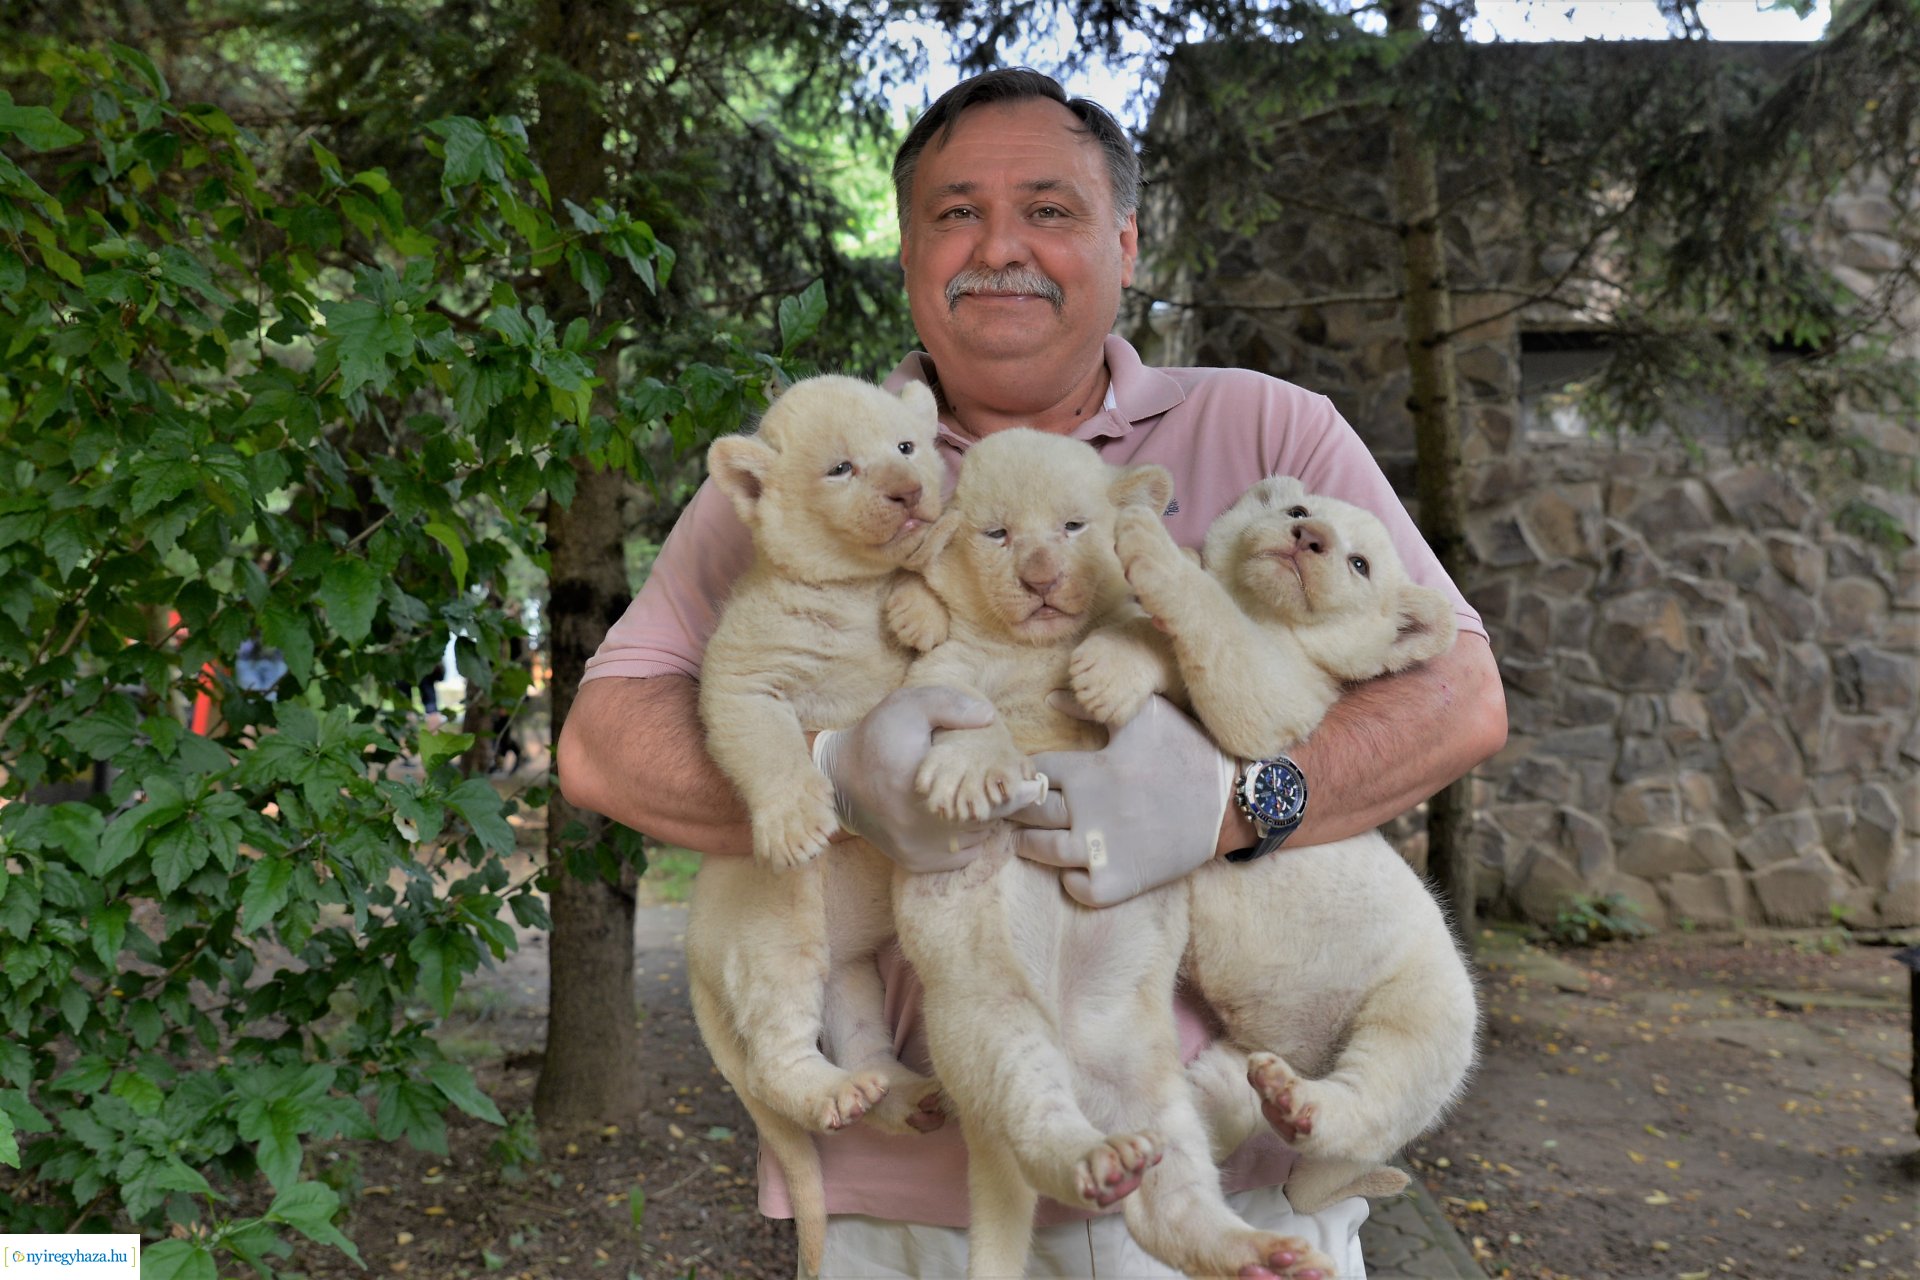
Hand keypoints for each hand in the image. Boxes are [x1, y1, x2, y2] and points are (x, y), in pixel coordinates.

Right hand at [813, 686, 1046, 872]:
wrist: (837, 778)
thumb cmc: (876, 738)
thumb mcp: (908, 706)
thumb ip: (949, 705)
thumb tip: (988, 718)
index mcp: (921, 785)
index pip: (986, 794)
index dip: (1002, 783)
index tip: (1008, 773)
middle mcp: (919, 825)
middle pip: (986, 818)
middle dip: (993, 799)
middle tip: (991, 781)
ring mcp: (918, 848)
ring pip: (976, 837)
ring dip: (981, 818)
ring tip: (970, 794)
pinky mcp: (914, 861)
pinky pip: (961, 854)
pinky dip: (967, 836)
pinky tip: (957, 814)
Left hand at [1012, 695, 1234, 906]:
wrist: (1232, 799)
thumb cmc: (1189, 750)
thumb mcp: (1144, 714)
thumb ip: (1094, 706)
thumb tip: (1051, 698)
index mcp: (1089, 770)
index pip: (1033, 771)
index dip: (1025, 771)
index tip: (1026, 775)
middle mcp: (1088, 811)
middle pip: (1028, 810)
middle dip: (1017, 807)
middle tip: (1011, 808)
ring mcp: (1103, 849)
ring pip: (1043, 851)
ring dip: (1028, 844)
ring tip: (1025, 839)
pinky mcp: (1120, 880)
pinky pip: (1077, 889)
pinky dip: (1069, 881)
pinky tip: (1071, 869)